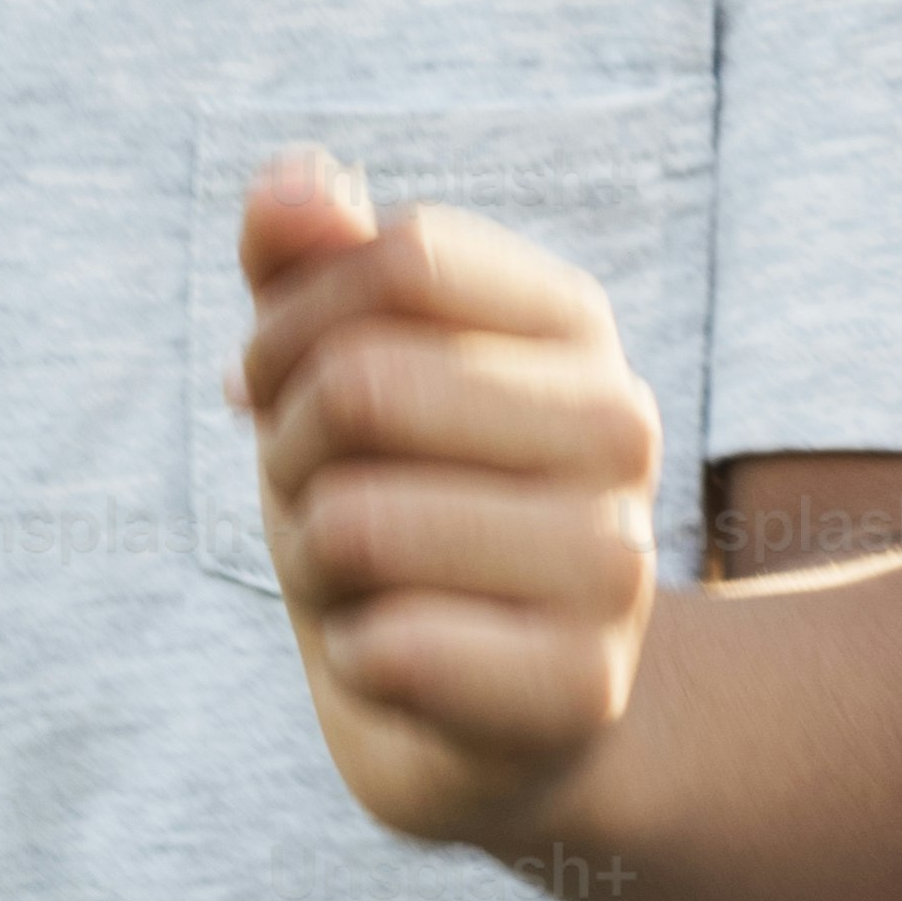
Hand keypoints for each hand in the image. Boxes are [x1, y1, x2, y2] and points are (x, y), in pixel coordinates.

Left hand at [236, 151, 662, 857]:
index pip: (405, 257)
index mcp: (576, 328)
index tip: (279, 387)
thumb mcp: (333, 379)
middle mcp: (621, 425)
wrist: (498, 719)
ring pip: (357, 519)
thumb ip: (307, 268)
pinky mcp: (583, 687)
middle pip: (362, 383)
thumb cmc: (404, 520)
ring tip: (370, 586)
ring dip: (316, 564)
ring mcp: (615, 558)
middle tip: (327, 505)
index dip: (294, 321)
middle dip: (291, 455)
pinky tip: (397, 663)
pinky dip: (354, 659)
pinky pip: (394, 649)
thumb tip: (291, 181)